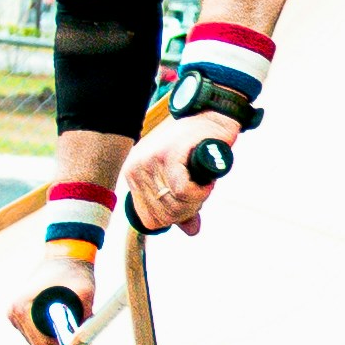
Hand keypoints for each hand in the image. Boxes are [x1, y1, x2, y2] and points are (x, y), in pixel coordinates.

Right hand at [9, 263, 92, 344]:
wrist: (64, 255)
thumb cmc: (74, 271)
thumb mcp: (85, 292)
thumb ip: (85, 319)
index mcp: (22, 308)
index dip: (64, 344)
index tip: (79, 332)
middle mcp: (13, 313)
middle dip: (61, 339)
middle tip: (78, 322)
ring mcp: (14, 315)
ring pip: (40, 341)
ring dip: (57, 333)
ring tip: (69, 312)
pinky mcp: (19, 315)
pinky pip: (39, 333)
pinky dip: (52, 328)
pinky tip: (60, 311)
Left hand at [121, 117, 223, 240]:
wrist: (211, 115)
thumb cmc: (196, 145)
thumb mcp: (182, 178)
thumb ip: (183, 204)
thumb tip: (191, 230)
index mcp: (133, 175)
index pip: (148, 219)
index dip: (174, 219)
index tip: (190, 204)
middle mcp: (135, 168)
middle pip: (163, 215)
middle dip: (188, 210)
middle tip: (201, 191)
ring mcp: (149, 161)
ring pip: (174, 204)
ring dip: (196, 200)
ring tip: (203, 182)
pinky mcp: (167, 155)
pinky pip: (183, 191)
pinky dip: (200, 191)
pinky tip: (205, 180)